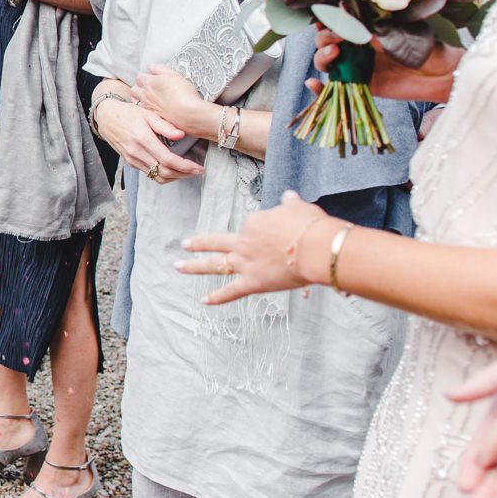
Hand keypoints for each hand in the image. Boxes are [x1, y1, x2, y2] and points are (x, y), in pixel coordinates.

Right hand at [92, 95, 202, 185]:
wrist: (106, 117)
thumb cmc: (128, 113)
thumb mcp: (147, 113)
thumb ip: (165, 126)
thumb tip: (181, 135)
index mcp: (143, 139)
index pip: (167, 160)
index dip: (185, 166)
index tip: (198, 167)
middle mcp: (136, 152)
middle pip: (164, 172)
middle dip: (184, 174)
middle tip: (198, 171)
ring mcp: (132, 159)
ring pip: (157, 177)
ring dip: (175, 177)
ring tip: (187, 171)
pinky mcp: (131, 162)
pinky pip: (150, 174)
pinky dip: (164, 175)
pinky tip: (173, 169)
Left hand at [134, 64, 213, 138]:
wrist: (189, 113)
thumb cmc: (183, 94)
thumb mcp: (173, 74)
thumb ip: (160, 69)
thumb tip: (151, 67)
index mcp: (150, 83)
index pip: (139, 77)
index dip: (145, 76)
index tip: (151, 77)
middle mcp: (146, 95)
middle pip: (134, 89)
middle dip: (139, 86)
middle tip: (147, 86)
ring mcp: (148, 107)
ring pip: (136, 101)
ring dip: (139, 97)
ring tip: (147, 97)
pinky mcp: (152, 116)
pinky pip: (142, 110)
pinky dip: (144, 107)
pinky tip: (152, 107)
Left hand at [178, 191, 330, 302]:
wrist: (317, 249)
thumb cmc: (311, 226)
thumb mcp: (299, 208)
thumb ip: (290, 203)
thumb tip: (288, 196)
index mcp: (253, 223)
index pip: (252, 227)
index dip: (265, 232)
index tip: (282, 235)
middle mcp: (244, 242)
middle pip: (217, 242)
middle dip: (198, 243)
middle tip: (184, 244)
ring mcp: (245, 263)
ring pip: (215, 264)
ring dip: (195, 266)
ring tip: (178, 267)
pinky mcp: (253, 282)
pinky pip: (232, 291)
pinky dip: (218, 297)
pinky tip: (204, 301)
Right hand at [310, 28, 459, 101]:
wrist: (446, 76)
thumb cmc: (431, 47)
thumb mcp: (402, 33)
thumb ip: (376, 28)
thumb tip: (349, 13)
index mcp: (368, 28)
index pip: (339, 20)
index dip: (329, 17)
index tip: (329, 15)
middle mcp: (359, 45)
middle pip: (327, 39)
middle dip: (325, 36)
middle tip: (336, 37)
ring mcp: (358, 66)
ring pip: (327, 60)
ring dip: (322, 56)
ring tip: (333, 55)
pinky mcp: (361, 86)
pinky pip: (335, 87)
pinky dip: (319, 87)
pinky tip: (312, 83)